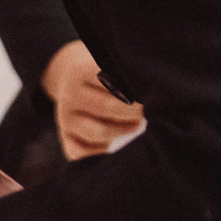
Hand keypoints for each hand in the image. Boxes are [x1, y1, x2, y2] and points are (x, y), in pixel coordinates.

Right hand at [43, 41, 143, 159]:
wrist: (74, 83)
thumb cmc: (105, 75)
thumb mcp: (110, 66)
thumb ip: (127, 75)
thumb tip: (154, 92)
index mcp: (79, 71)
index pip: (109, 81)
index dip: (134, 90)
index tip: (151, 94)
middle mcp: (69, 95)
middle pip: (106, 107)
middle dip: (133, 111)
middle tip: (151, 111)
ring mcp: (66, 119)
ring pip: (97, 132)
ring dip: (123, 131)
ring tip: (138, 125)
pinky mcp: (67, 139)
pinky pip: (83, 154)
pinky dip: (102, 154)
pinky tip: (118, 147)